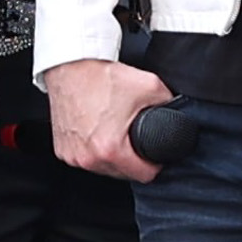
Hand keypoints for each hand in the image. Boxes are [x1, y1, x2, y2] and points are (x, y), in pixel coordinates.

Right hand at [45, 57, 169, 179]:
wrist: (70, 65)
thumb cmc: (100, 76)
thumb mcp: (149, 86)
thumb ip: (170, 102)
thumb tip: (180, 111)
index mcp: (109, 149)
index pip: (144, 176)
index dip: (155, 164)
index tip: (154, 153)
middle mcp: (88, 157)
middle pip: (123, 174)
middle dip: (132, 159)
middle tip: (133, 136)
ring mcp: (72, 155)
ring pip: (103, 168)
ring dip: (112, 156)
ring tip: (114, 131)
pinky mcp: (62, 149)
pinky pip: (86, 159)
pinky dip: (94, 150)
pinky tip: (97, 132)